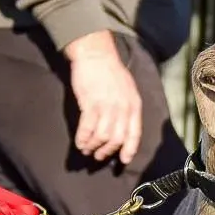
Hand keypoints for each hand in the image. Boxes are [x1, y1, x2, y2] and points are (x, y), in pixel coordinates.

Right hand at [65, 29, 141, 164]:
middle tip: (98, 156)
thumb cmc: (110, 71)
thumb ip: (127, 107)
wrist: (96, 54)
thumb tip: (121, 126)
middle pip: (117, 139)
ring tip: (87, 149)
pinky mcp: (90, 104)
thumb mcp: (128, 89)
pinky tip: (80, 142)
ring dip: (93, 146)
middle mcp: (123, 108)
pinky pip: (87, 128)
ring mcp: (107, 106)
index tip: (123, 160)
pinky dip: (83, 138)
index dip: (129, 150)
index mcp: (134, 105)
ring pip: (102, 137)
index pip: (134, 133)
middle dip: (107, 151)